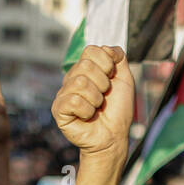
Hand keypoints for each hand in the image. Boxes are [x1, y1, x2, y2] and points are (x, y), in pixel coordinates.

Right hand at [52, 45, 133, 159]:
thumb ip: (118, 58)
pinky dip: (87, 110)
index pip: (91, 50)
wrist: (114, 137)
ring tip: (96, 108)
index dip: (106, 64)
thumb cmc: (117, 111)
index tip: (111, 79)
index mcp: (85, 69)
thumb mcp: (124, 79)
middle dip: (103, 83)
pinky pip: (74, 100)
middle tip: (104, 97)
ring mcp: (63, 94)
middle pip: (85, 65)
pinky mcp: (58, 110)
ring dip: (97, 98)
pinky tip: (88, 117)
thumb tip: (107, 47)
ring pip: (80, 82)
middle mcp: (71, 79)